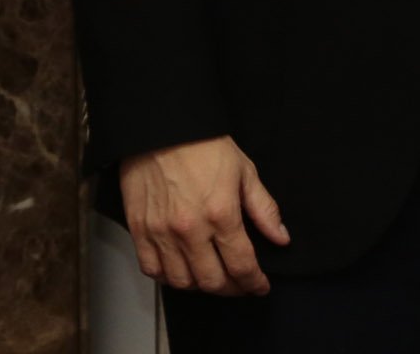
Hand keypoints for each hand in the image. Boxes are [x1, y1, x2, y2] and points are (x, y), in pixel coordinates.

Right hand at [120, 135, 289, 295]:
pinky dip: (169, 278)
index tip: (260, 287)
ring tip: (214, 278)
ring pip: (182, 281)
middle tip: (241, 285)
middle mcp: (189, 230)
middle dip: (232, 289)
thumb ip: (264, 210)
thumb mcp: (245, 172)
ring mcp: (161, 233)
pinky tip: (183, 271)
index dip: (254, 282)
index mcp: (221, 214)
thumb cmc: (206, 146)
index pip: (241, 264)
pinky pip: (152, 270)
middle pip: (212, 281)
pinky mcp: (139, 231)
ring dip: (201, 287)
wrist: (162, 129)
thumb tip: (281, 238)